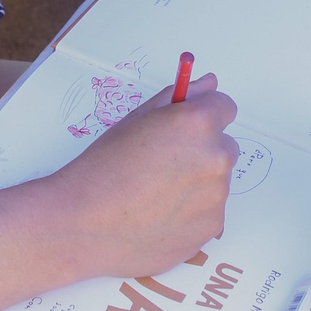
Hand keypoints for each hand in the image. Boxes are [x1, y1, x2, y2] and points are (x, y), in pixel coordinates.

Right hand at [53, 75, 238, 279]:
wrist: (84, 225)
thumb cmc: (103, 169)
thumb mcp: (135, 121)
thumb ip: (179, 98)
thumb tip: (209, 84)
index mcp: (197, 123)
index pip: (225, 107)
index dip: (204, 115)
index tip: (186, 127)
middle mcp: (216, 157)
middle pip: (225, 146)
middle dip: (202, 151)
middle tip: (164, 165)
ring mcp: (217, 195)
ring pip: (216, 181)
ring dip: (197, 183)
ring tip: (155, 194)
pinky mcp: (212, 227)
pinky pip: (210, 211)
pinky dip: (192, 212)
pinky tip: (159, 215)